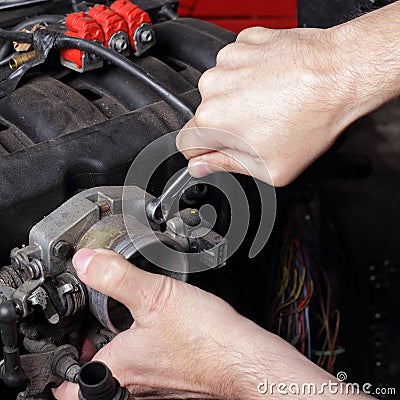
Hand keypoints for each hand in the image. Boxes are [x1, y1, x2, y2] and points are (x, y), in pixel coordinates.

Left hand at [52, 248, 276, 398]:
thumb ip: (116, 276)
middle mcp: (134, 385)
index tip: (65, 345)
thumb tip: (86, 261)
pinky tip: (160, 330)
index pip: (68, 391)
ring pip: (124, 373)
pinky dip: (146, 352)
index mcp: (120, 368)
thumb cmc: (206, 338)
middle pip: (97, 377)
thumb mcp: (154, 296)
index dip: (62, 369)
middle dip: (92, 351)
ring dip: (120, 350)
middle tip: (94, 326)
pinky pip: (149, 370)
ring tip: (126, 322)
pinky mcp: (176, 382)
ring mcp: (156, 387)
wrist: (243, 357)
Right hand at [176, 21, 396, 185]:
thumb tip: (201, 166)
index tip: (222, 151)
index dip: (205, 152)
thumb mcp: (269, 167)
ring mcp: (228, 61)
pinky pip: (235, 66)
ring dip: (238, 99)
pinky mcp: (243, 43)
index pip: (187, 144)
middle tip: (259, 130)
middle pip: (205, 116)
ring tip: (270, 104)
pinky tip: (272, 84)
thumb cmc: (311, 120)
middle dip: (226, 126)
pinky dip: (249, 75)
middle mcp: (213, 87)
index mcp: (213, 120)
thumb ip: (226, 167)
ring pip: (220, 90)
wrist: (341, 73)